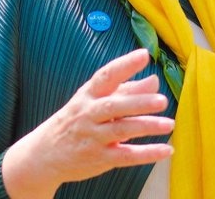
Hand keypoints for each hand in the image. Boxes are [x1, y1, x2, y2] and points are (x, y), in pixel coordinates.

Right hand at [2, 49, 173, 198]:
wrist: (45, 153)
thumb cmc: (76, 121)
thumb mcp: (94, 101)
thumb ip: (126, 90)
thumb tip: (154, 80)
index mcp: (88, 95)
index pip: (106, 76)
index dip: (124, 65)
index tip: (144, 55)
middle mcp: (89, 114)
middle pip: (114, 105)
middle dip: (138, 102)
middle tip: (162, 99)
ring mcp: (93, 137)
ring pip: (121, 130)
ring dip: (146, 126)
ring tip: (169, 123)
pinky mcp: (99, 158)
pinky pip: (125, 156)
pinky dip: (147, 154)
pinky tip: (166, 149)